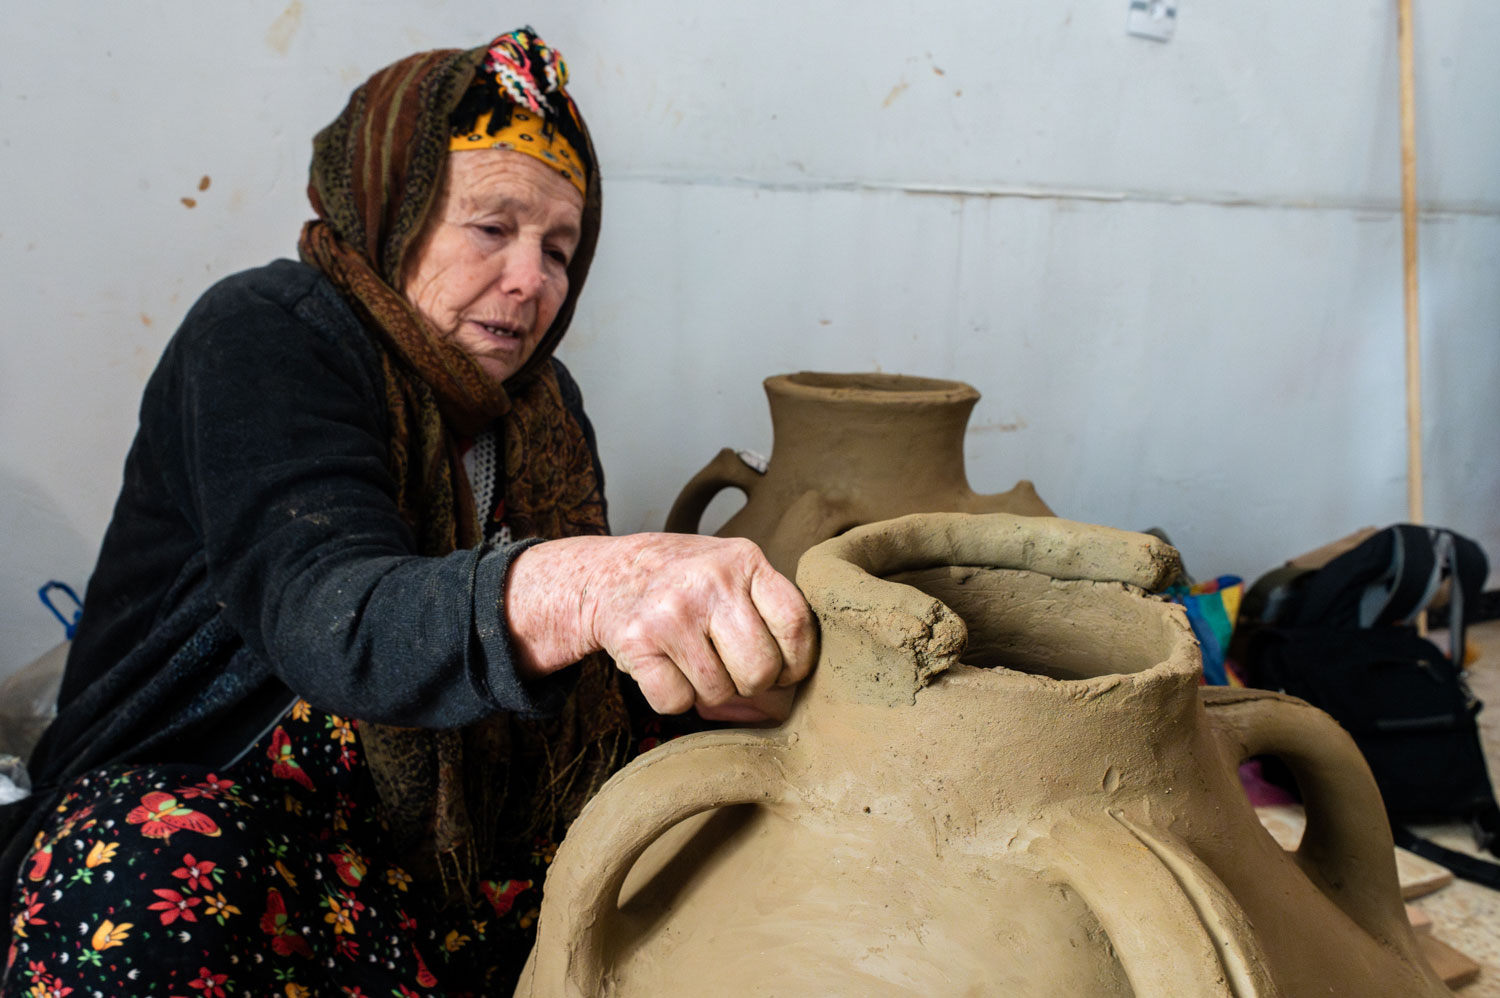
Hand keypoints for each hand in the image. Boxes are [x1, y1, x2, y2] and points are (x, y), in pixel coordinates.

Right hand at [506, 534, 816, 717]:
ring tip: (694, 660)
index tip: (784, 670)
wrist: (605, 574)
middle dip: (750, 683)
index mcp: (744, 560)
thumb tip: (790, 693)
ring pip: (719, 692)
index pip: (795, 624)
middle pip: (761, 670)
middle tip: (731, 668)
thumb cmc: (684, 582)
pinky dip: (674, 698)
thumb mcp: (731, 571)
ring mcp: (672, 612)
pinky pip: (677, 702)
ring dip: (710, 691)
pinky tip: (666, 667)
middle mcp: (710, 581)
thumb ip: (768, 612)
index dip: (797, 662)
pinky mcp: (637, 641)